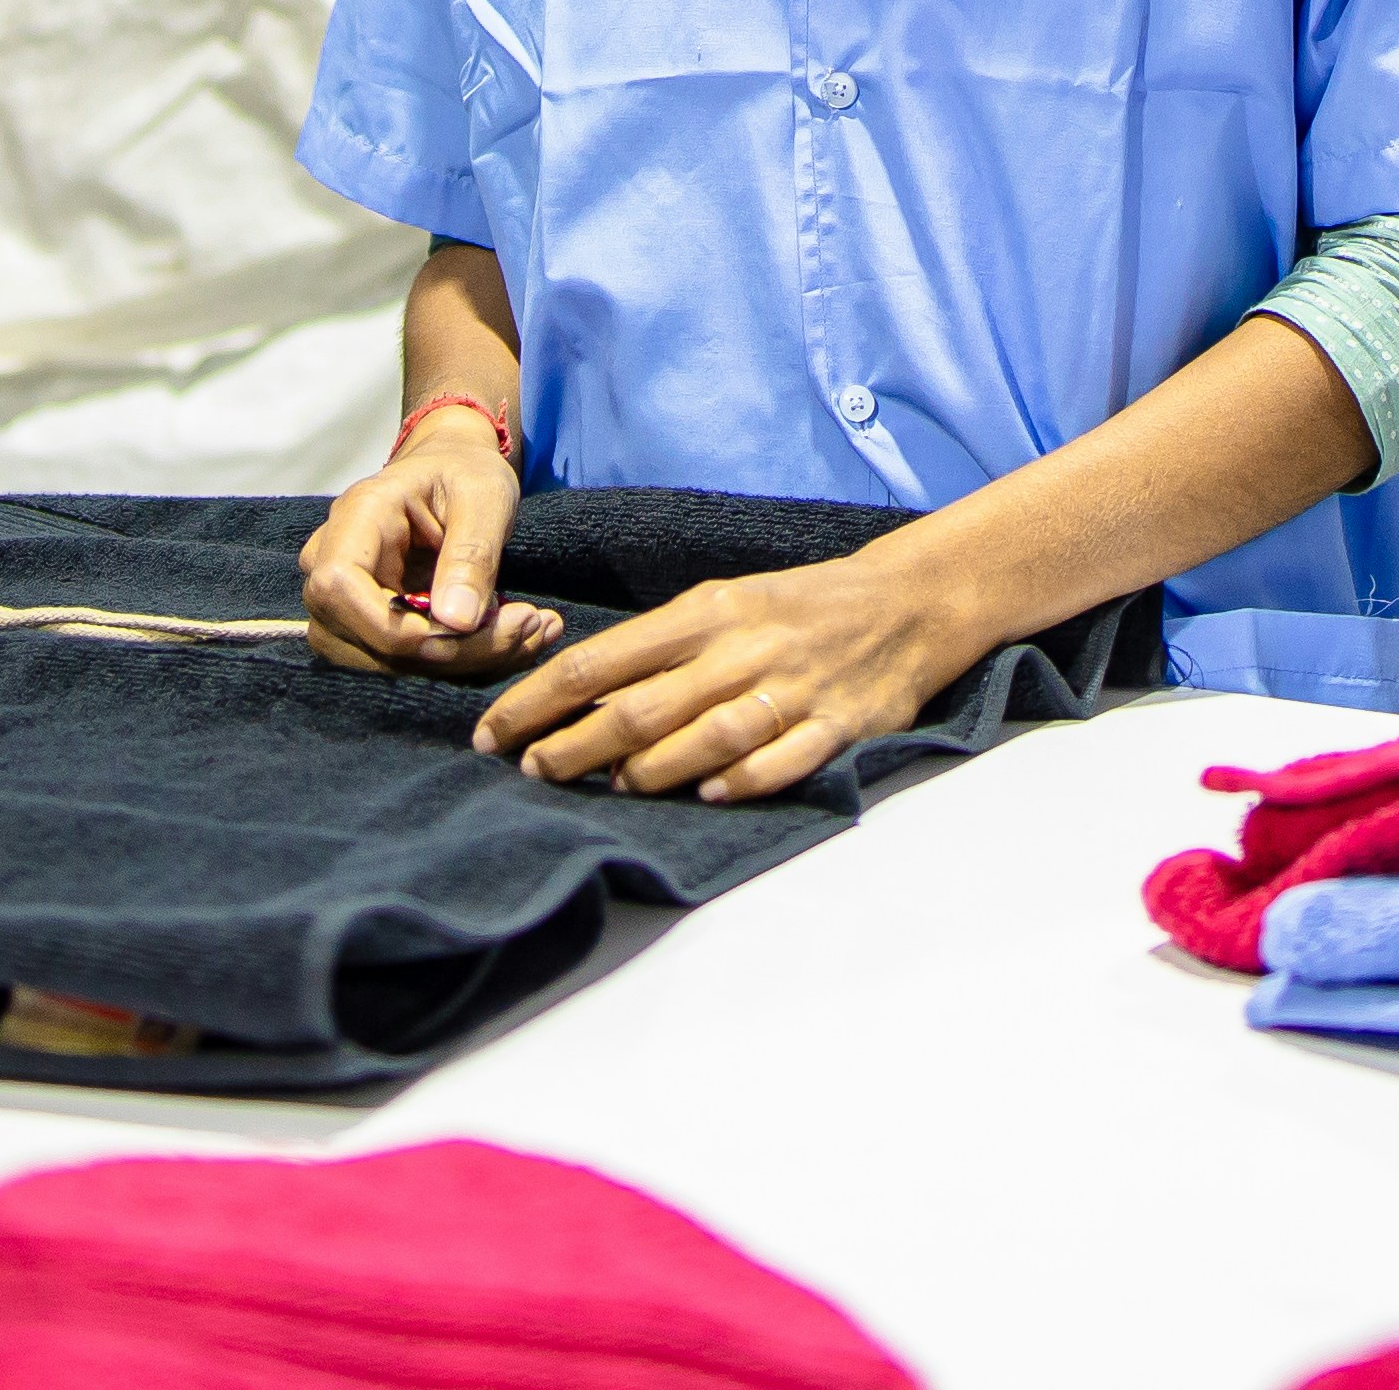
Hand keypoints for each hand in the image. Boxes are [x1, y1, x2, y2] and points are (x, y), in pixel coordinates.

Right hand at [301, 427, 566, 678]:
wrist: (453, 473)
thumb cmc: (465, 473)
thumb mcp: (483, 496)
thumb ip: (470, 554)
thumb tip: (458, 623)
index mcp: (354, 517)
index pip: (340, 590)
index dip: (400, 629)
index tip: (477, 626)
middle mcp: (330, 564)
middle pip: (368, 640)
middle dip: (453, 653)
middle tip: (531, 627)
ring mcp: (343, 602)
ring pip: (388, 664)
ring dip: (466, 664)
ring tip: (533, 632)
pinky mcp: (369, 628)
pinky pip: (409, 664)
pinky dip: (466, 662)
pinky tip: (515, 640)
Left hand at [468, 549, 973, 802]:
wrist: (904, 603)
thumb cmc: (794, 609)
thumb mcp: (724, 605)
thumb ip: (662, 651)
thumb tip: (581, 699)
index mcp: (706, 612)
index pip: (600, 661)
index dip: (538, 700)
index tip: (494, 732)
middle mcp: (742, 648)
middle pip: (640, 707)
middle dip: (574, 746)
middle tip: (532, 772)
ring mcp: (791, 688)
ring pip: (705, 736)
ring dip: (649, 770)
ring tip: (607, 790)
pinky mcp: (837, 724)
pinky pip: (783, 758)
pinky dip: (744, 779)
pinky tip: (709, 796)